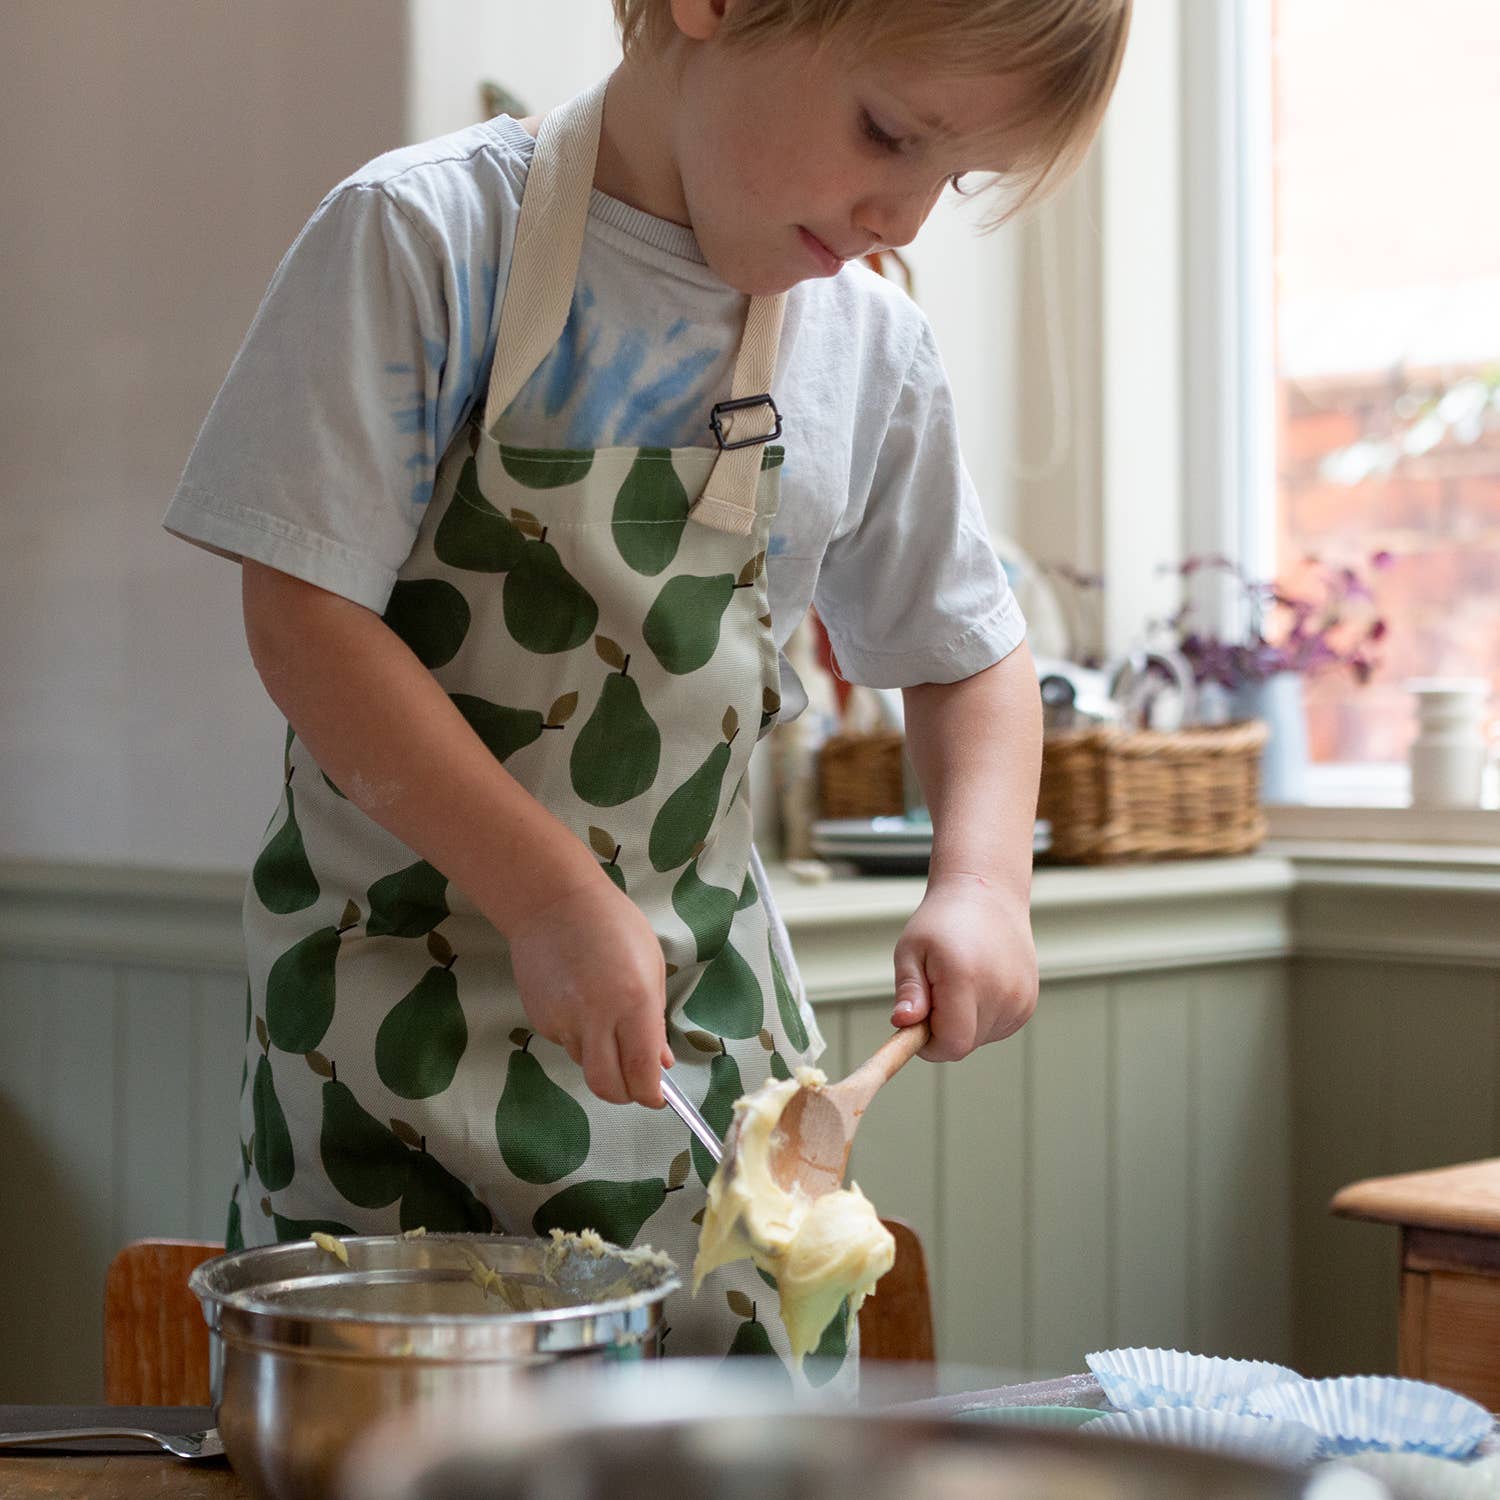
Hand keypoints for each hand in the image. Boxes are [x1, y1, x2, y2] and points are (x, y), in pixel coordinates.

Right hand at [506, 874, 674, 1107]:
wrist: (552, 903)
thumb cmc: (613, 924)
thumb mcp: (650, 966)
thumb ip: (656, 1020)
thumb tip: (662, 1061)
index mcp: (633, 1002)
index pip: (641, 1071)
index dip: (651, 1094)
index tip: (658, 1097)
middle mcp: (596, 1018)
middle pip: (607, 1086)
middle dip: (625, 1094)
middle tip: (636, 1083)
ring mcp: (563, 1021)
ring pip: (587, 1064)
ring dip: (602, 1058)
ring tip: (606, 1018)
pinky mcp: (540, 1020)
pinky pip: (567, 1043)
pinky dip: (580, 1037)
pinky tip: (581, 1002)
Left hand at [890, 873, 1037, 1061]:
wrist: (987, 896)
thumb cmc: (942, 921)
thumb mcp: (911, 949)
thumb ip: (909, 991)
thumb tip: (904, 1023)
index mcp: (966, 978)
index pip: (951, 1044)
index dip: (929, 1044)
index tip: (915, 1025)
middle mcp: (1000, 992)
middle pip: (964, 1044)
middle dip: (942, 1029)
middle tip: (934, 992)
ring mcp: (1020, 998)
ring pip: (981, 1038)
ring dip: (963, 1023)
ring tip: (958, 981)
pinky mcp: (1029, 1002)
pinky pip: (997, 1028)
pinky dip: (982, 1017)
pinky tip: (978, 985)